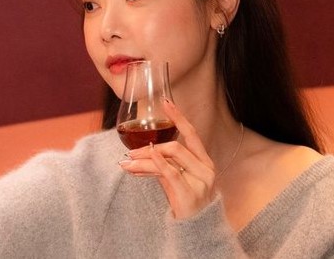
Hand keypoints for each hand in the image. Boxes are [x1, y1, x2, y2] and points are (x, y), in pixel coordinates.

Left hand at [118, 99, 216, 218]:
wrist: (197, 232)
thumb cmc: (186, 201)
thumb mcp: (177, 179)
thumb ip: (165, 164)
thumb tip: (142, 153)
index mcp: (204, 161)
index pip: (192, 133)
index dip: (179, 117)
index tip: (166, 102)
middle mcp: (206, 168)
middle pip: (175, 147)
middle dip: (150, 148)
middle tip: (130, 154)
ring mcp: (200, 182)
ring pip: (169, 158)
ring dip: (144, 159)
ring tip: (127, 163)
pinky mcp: (189, 194)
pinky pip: (170, 172)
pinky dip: (155, 163)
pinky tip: (143, 160)